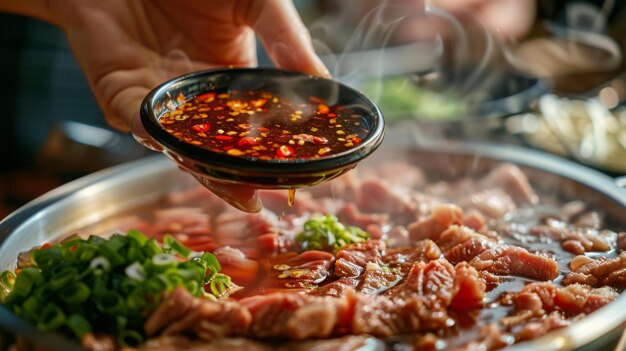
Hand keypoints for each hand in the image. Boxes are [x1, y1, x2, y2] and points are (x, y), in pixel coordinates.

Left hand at [46, 0, 329, 211]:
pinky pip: (140, 120)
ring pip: (181, 145)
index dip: (273, 153)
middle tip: (261, 196)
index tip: (297, 174)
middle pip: (218, 147)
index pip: (254, 127)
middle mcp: (196, 99)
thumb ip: (288, 40)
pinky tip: (183, 148)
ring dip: (203, 170)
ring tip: (232, 189)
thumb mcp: (258, 3)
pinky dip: (159, 135)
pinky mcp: (119, 92)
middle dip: (237, 176)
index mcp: (231, 81)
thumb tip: (323, 84)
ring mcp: (160, 99)